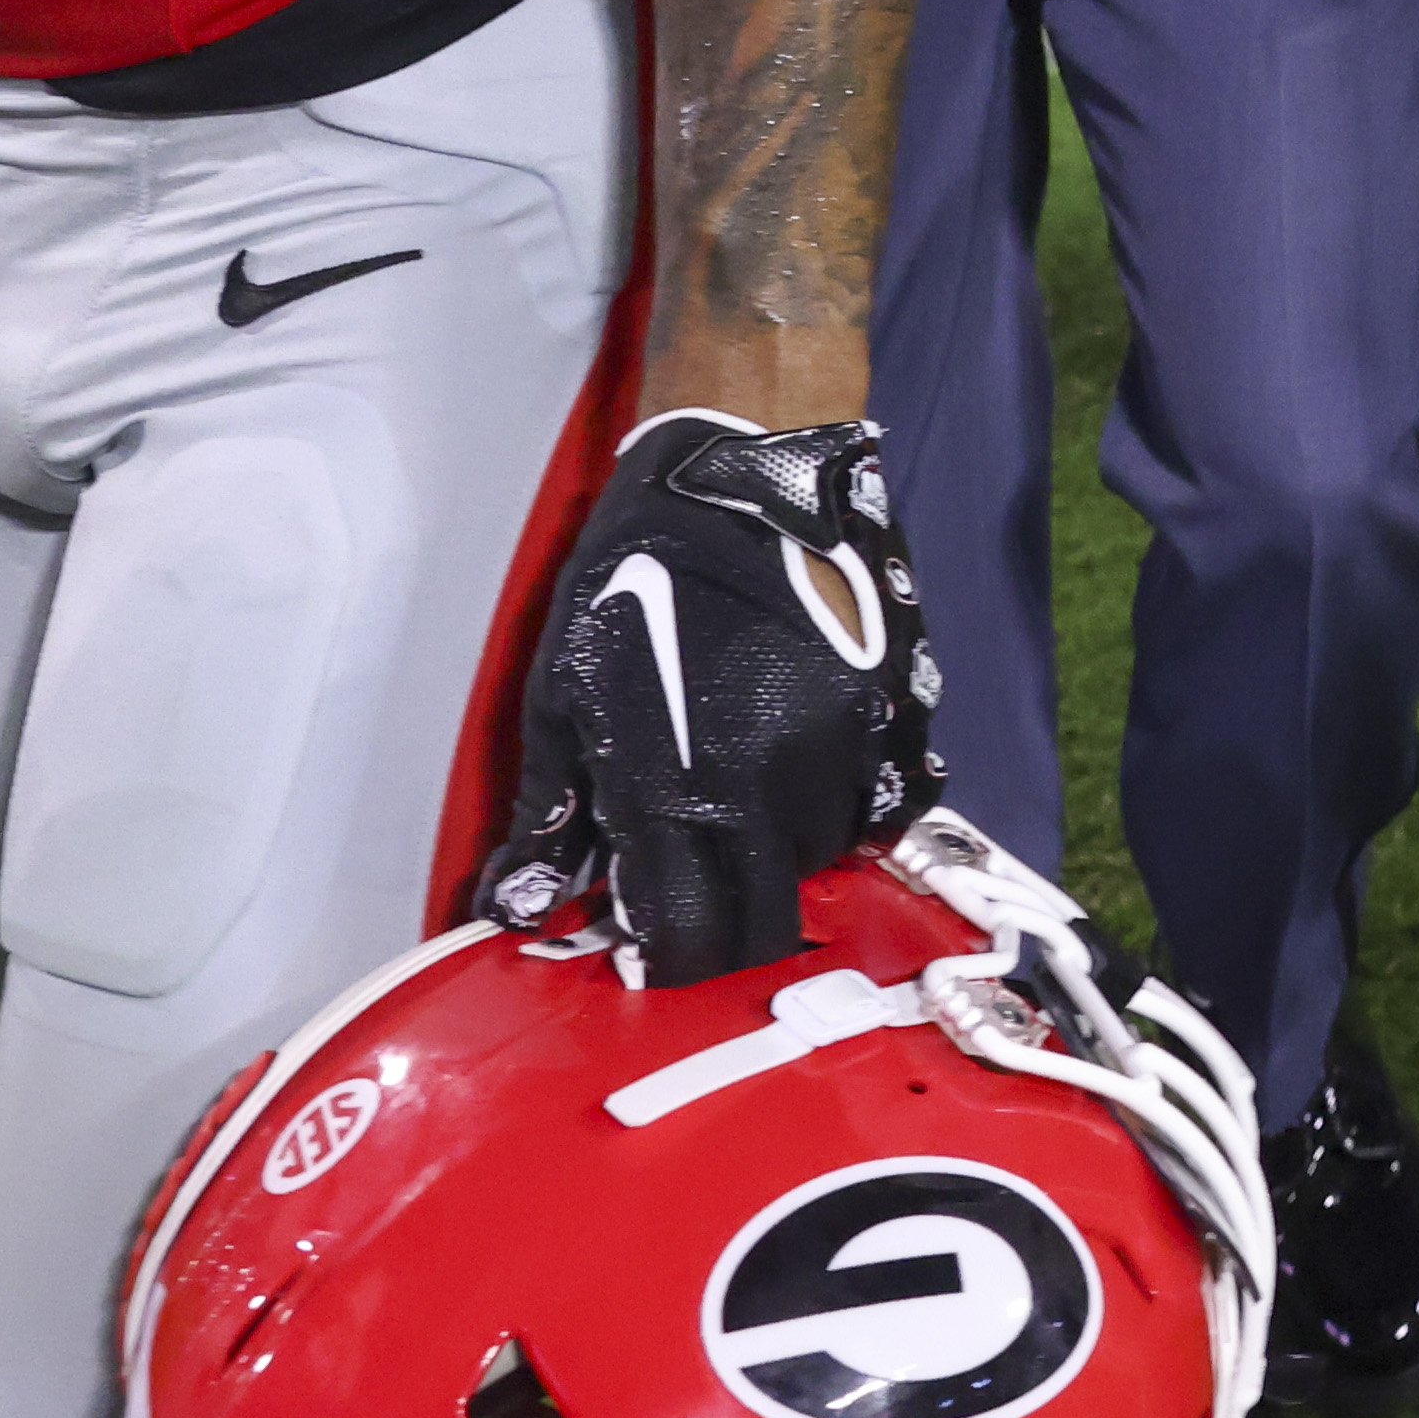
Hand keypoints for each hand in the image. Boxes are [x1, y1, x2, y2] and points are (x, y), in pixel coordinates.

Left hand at [481, 410, 943, 985]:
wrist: (744, 463)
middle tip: (703, 887)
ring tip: (746, 797)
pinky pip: (885, 802)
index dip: (667, 955)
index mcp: (678, 789)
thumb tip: (520, 904)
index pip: (688, 938)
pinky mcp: (899, 709)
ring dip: (784, 854)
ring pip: (825, 860)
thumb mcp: (564, 688)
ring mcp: (845, 749)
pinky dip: (848, 804)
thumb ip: (552, 809)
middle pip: (767, 920)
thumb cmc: (636, 570)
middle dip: (730, 921)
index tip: (653, 938)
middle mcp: (770, 786)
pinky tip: (808, 762)